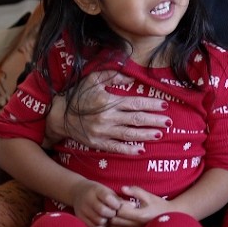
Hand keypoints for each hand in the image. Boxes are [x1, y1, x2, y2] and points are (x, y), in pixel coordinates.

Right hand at [46, 69, 168, 154]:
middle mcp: (107, 117)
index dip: (151, 105)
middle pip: (136, 119)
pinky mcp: (98, 142)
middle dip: (154, 121)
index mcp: (108, 101)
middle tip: (168, 122)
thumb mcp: (92, 80)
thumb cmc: (77, 95)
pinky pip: (116, 147)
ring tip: (160, 134)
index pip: (135, 103)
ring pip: (129, 134)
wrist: (58, 115)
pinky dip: (129, 150)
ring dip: (146, 135)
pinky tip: (141, 150)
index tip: (163, 105)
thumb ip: (112, 76)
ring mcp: (103, 132)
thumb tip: (131, 77)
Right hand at [68, 179, 123, 226]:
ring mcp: (82, 209)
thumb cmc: (98, 192)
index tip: (118, 206)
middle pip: (102, 211)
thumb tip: (133, 206)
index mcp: (96, 190)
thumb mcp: (107, 191)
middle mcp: (87, 199)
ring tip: (109, 217)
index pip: (107, 197)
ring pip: (98, 220)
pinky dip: (101, 226)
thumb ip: (118, 199)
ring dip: (107, 221)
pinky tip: (103, 222)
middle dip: (112, 214)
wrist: (78, 192)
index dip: (115, 204)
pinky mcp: (80, 218)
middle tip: (114, 213)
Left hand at [108, 185, 170, 226]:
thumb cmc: (159, 206)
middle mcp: (136, 226)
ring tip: (118, 215)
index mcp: (140, 215)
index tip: (121, 201)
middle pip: (115, 220)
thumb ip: (136, 191)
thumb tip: (122, 188)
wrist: (169, 219)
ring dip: (113, 221)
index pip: (120, 210)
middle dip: (113, 213)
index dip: (118, 204)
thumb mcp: (150, 196)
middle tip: (117, 208)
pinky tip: (120, 223)